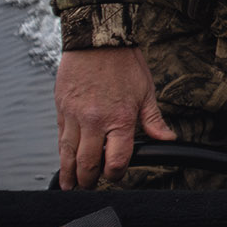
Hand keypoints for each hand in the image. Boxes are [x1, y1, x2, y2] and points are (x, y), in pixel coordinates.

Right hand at [54, 46, 173, 188]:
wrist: (98, 38)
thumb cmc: (123, 63)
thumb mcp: (146, 92)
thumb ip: (153, 121)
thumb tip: (167, 139)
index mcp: (119, 119)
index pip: (116, 160)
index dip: (116, 174)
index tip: (116, 175)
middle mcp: (95, 120)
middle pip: (88, 163)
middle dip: (89, 180)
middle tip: (90, 187)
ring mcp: (75, 115)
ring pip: (68, 153)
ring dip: (69, 173)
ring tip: (70, 185)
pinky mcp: (61, 107)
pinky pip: (60, 136)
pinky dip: (61, 151)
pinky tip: (64, 160)